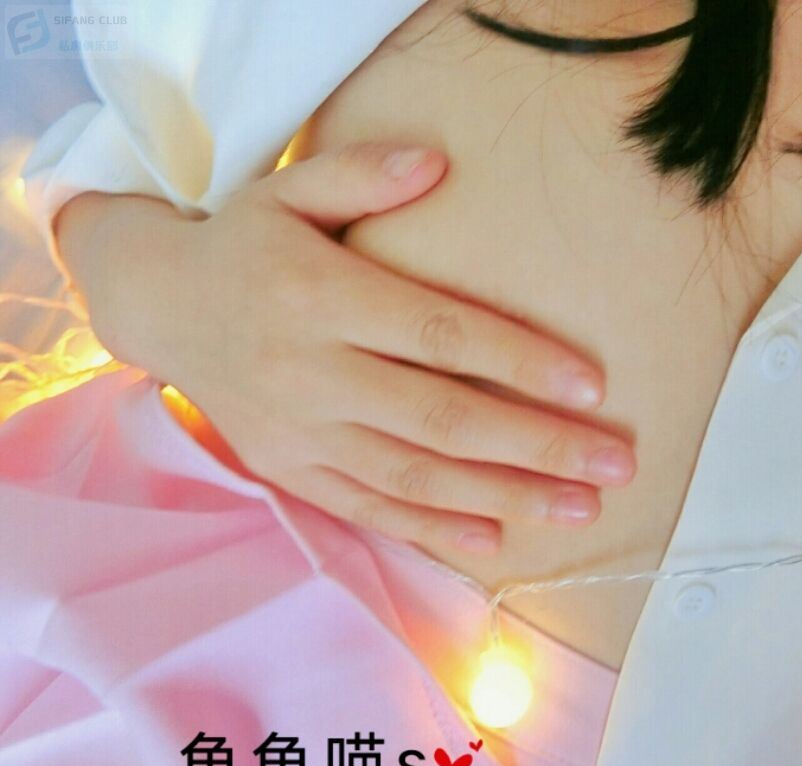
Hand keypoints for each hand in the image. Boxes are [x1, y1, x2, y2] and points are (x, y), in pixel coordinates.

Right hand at [55, 143, 635, 555]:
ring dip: (505, 496)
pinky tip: (495, 538)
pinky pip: (369, 508)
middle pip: (443, 418)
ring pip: (416, 476)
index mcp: (319, 298)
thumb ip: (361, 176)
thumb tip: (437, 164)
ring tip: (582, 508)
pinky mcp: (290, 470)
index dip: (519, 361)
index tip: (592, 386)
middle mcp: (309, 372)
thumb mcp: (288, 190)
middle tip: (616, 463)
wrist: (158, 306)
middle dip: (537, 446)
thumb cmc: (245, 244)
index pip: (439, 334)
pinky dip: (432, 528)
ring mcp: (298, 432)